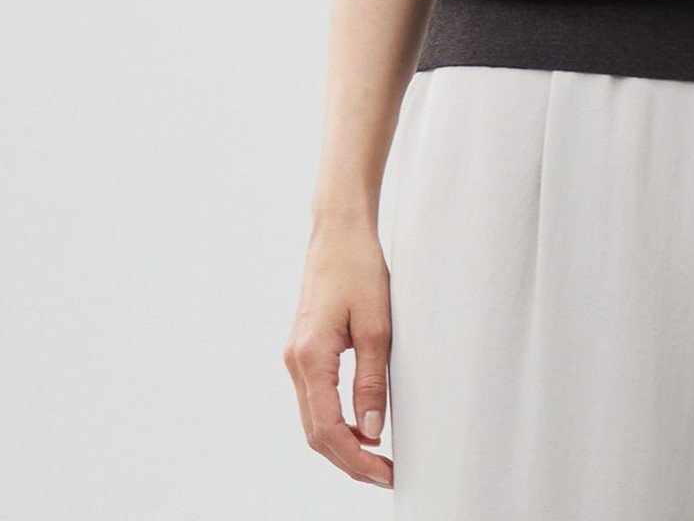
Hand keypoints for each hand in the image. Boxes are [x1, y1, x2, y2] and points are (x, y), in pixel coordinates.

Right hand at [284, 222, 395, 488]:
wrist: (338, 232)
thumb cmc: (358, 268)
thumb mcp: (377, 325)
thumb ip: (372, 380)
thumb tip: (372, 430)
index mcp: (310, 359)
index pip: (327, 431)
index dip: (356, 459)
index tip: (384, 473)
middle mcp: (295, 363)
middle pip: (316, 433)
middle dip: (349, 460)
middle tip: (385, 474)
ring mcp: (296, 358)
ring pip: (314, 419)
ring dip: (342, 444)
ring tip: (378, 457)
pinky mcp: (305, 351)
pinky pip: (316, 399)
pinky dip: (336, 421)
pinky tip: (361, 425)